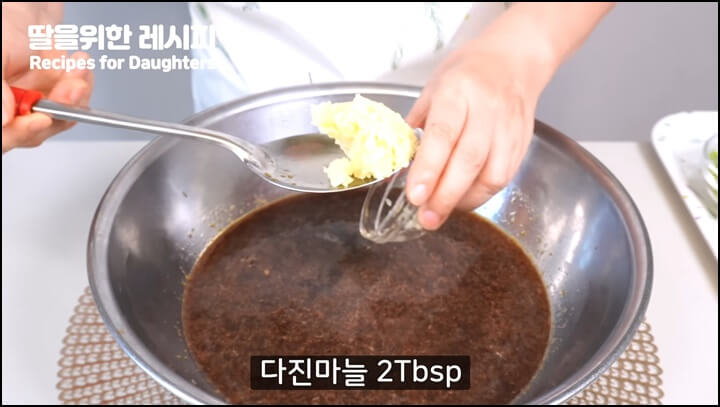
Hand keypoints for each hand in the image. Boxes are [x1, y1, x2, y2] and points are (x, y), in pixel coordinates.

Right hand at [2, 3, 93, 152]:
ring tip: (77, 68)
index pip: (2, 136)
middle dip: (57, 109)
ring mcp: (31, 108)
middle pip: (33, 132)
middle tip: (71, 88)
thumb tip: (1, 119)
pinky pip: (74, 107)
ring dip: (74, 96)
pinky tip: (79, 68)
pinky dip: (81, 88)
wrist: (25, 11)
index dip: (21, 132)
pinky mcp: (54, 102)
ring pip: (57, 120)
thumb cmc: (3, 28)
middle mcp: (7, 111)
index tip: (41, 118)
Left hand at [404, 2, 612, 229]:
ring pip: (491, 174)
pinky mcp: (522, 143)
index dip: (428, 169)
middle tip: (426, 218)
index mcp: (458, 92)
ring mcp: (508, 128)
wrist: (514, 60)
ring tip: (441, 211)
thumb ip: (418, 123)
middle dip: (445, 196)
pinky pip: (504, 177)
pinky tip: (462, 198)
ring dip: (464, 200)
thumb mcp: (434, 87)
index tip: (414, 196)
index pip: (443, 135)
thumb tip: (400, 162)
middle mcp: (487, 110)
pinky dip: (481, 194)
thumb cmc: (469, 73)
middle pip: (468, 161)